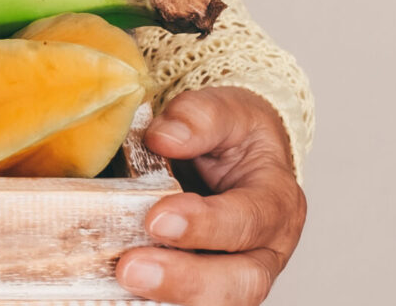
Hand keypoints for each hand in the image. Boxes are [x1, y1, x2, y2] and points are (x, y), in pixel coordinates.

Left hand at [117, 87, 305, 304]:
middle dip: (187, 280)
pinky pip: (189, 303)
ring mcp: (239, 274)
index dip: (206, 224)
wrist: (234, 152)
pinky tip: (118, 291)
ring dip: (170, 298)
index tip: (156, 218)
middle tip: (131, 268)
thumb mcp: (225, 109)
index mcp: (276, 202)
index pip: (250, 220)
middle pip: (243, 283)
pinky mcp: (209, 286)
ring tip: (124, 280)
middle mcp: (266, 249)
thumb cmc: (233, 134)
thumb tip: (162, 137)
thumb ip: (199, 118)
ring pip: (219, 304)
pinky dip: (158, 301)